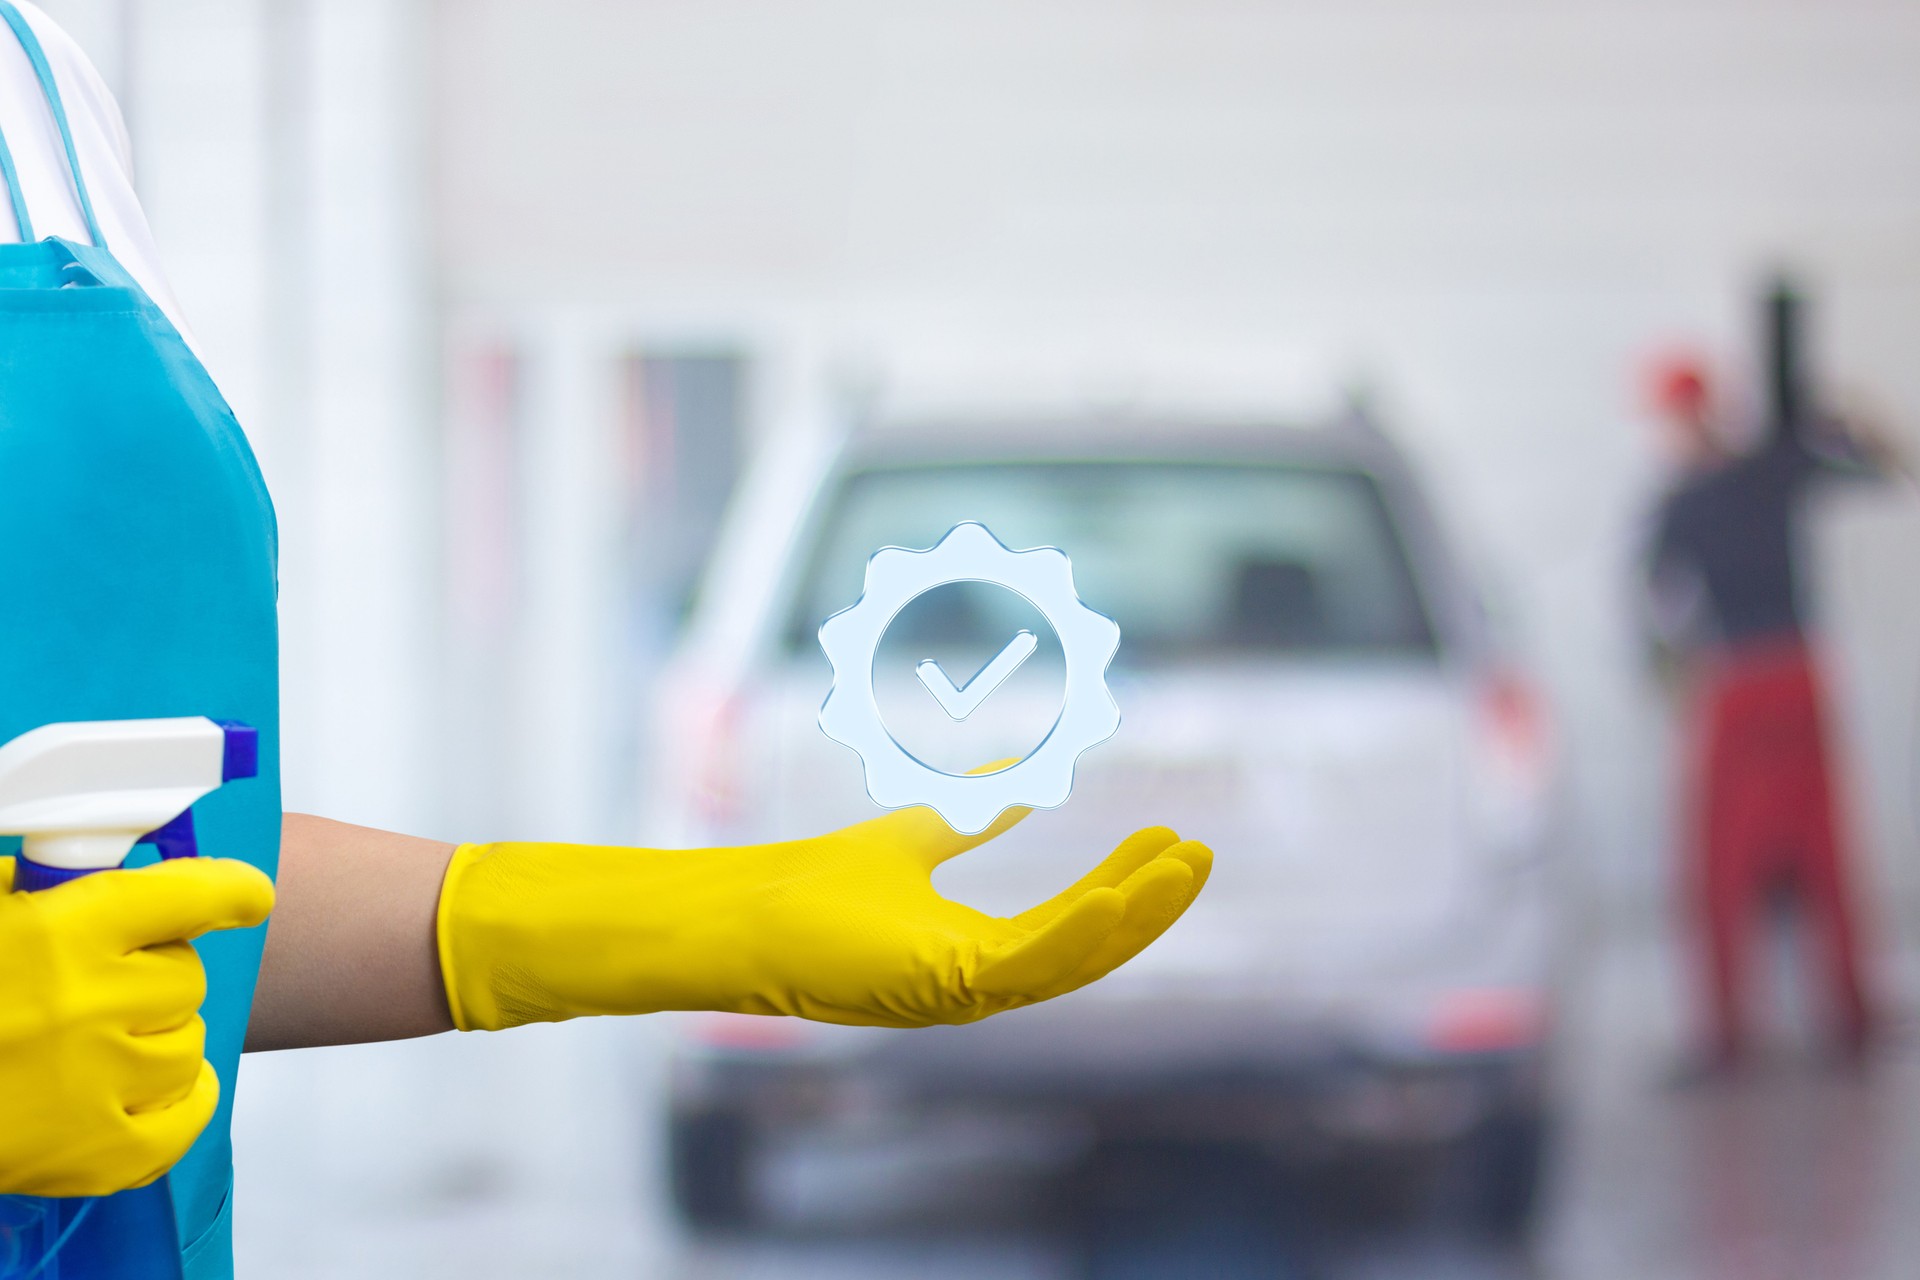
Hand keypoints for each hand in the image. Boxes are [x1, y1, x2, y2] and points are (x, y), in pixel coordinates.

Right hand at [0, 857, 274, 1196]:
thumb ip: (31, 882)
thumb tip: (86, 861)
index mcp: (63, 932)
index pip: (189, 895)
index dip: (227, 890)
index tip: (247, 894)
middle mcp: (93, 1003)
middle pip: (185, 974)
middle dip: (152, 971)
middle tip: (100, 980)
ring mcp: (100, 1082)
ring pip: (189, 1042)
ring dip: (158, 1035)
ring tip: (98, 1039)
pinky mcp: (97, 1153)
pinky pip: (187, 1117)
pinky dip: (181, 1100)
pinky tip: (152, 1087)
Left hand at [437, 808, 1210, 1030]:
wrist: (742, 914)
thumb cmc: (816, 886)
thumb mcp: (923, 833)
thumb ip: (978, 812)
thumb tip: (1031, 773)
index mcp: (976, 954)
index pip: (1074, 925)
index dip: (1127, 884)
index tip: (1169, 836)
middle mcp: (979, 982)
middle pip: (1089, 947)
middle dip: (1149, 903)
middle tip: (1199, 853)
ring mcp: (962, 990)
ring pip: (1074, 960)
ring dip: (1135, 914)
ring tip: (1184, 864)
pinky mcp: (939, 985)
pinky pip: (1031, 964)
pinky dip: (1082, 930)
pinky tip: (1120, 890)